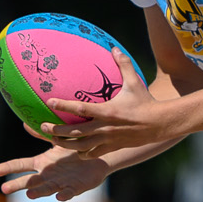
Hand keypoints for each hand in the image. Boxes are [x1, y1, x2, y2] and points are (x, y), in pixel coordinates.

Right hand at [0, 144, 108, 200]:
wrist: (98, 158)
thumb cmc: (75, 150)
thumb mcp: (57, 141)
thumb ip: (42, 134)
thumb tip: (24, 122)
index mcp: (42, 164)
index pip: (21, 165)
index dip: (8, 167)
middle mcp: (48, 175)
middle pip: (30, 181)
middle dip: (17, 185)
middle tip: (4, 188)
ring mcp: (61, 183)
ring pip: (47, 189)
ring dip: (39, 192)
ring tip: (29, 195)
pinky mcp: (75, 188)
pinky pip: (69, 192)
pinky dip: (64, 195)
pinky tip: (59, 196)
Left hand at [35, 49, 170, 159]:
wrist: (160, 124)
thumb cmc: (145, 102)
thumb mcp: (135, 82)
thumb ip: (123, 65)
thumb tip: (114, 48)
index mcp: (107, 111)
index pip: (81, 109)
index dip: (63, 105)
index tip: (48, 101)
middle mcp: (105, 127)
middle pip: (75, 132)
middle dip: (56, 131)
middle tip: (42, 126)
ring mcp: (108, 139)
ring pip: (81, 146)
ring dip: (65, 144)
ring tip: (52, 139)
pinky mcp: (113, 147)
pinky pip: (93, 154)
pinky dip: (83, 154)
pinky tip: (76, 151)